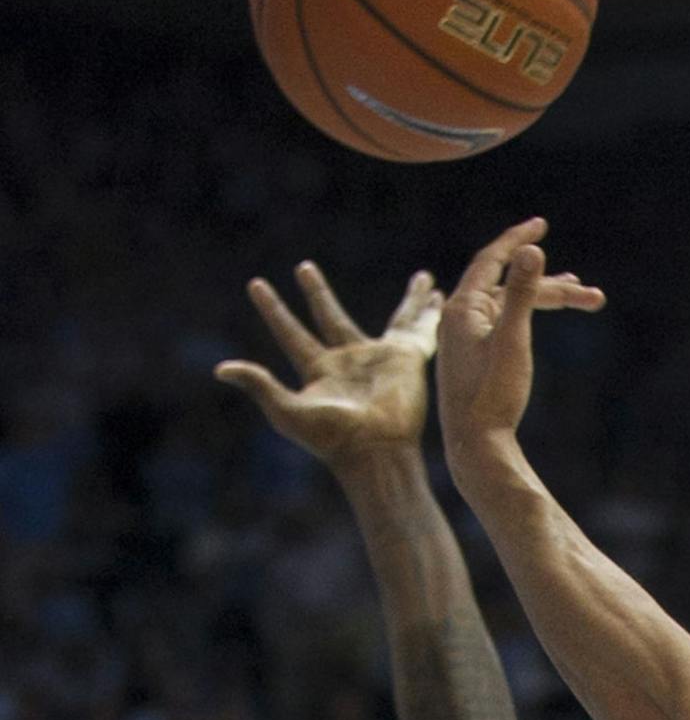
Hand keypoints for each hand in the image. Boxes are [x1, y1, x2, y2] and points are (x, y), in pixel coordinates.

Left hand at [216, 264, 444, 471]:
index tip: (256, 285)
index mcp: (319, 371)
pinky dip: (429, 313)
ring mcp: (380, 359)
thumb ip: (259, 385)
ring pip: (389, 320)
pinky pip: (419, 330)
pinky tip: (439, 295)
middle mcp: (349, 361)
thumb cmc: (331, 439)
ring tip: (413, 278)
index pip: (291, 333)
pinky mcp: (407, 360)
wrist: (375, 451)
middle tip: (304, 267)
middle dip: (316, 293)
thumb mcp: (287, 411)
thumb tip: (220, 370)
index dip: (273, 310)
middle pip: (329, 317)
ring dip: (401, 299)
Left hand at [437, 218, 605, 468]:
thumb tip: (533, 250)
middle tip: (593, 295)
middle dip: (553, 288)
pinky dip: (528, 315)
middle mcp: (460, 318)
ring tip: (584, 299)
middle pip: (510, 286)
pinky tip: (541, 316)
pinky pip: (503, 321)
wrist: (475, 445)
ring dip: (546, 301)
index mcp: (463, 308)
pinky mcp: (473, 357)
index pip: (491, 259)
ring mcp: (465, 338)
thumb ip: (521, 292)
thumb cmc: (493, 395)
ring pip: (510, 306)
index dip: (517, 239)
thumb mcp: (513, 340)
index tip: (541, 225)